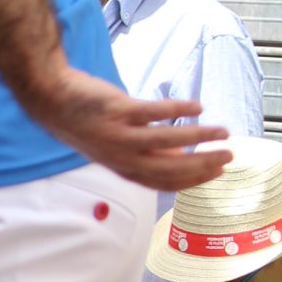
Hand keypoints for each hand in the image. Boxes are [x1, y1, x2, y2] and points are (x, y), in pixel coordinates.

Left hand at [26, 66, 231, 193]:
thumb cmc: (87, 122)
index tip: (218, 172)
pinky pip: (154, 113)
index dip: (193, 180)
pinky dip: (179, 110)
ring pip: (167, 141)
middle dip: (203, 164)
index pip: (164, 182)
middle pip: (170, 168)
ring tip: (223, 132)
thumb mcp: (115, 146)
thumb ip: (146, 152)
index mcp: (123, 168)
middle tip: (229, 156)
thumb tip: (181, 156)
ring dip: (199, 137)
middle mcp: (122, 157)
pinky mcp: (118, 111)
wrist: (52, 99)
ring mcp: (120, 135)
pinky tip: (199, 107)